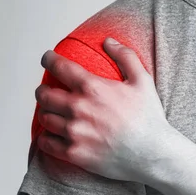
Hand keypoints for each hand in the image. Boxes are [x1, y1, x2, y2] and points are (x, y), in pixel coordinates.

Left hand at [35, 37, 171, 182]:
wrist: (153, 153)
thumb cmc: (149, 117)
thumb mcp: (143, 81)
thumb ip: (125, 56)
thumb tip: (108, 41)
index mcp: (93, 88)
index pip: (60, 67)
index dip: (49, 59)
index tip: (47, 58)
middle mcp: (79, 108)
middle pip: (44, 94)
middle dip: (43, 89)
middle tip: (47, 90)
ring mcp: (75, 132)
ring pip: (44, 118)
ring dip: (46, 112)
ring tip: (53, 112)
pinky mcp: (74, 153)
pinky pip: (46, 143)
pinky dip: (46, 137)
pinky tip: (53, 134)